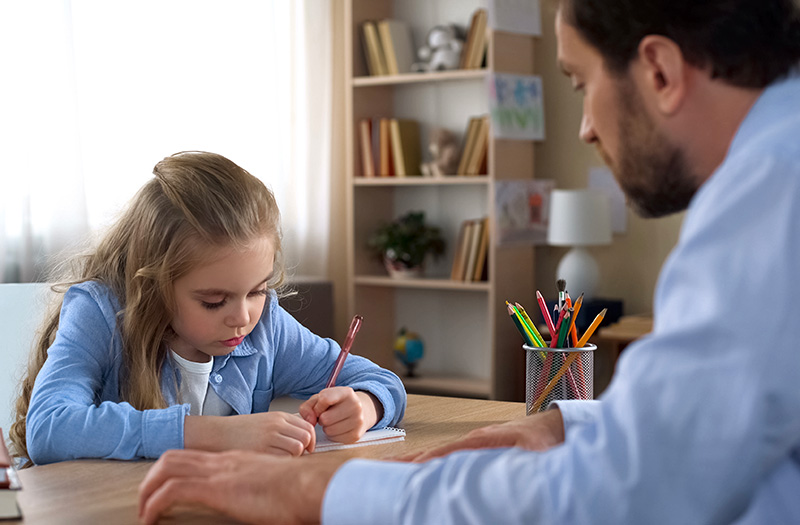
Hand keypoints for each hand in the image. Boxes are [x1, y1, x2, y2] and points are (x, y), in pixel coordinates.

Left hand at [138, 449, 343, 524]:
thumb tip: (254, 501)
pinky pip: (172, 491)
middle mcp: (223, 461)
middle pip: (173, 457)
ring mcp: (219, 471)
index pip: (194, 457)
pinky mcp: (216, 488)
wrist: (307, 487)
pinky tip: (151, 519)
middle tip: (145, 499)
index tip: (164, 488)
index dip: (173, 470)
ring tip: (143, 510)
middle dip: (151, 478)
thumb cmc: (298, 492)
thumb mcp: (269, 486)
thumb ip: (255, 490)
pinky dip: (155, 504)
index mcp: (235, 461)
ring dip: (147, 489)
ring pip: (167, 469)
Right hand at [184, 411, 315, 455]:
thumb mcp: (266, 422)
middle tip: (297, 457)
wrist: (218, 434)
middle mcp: (276, 425)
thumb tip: (304, 441)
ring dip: (294, 457)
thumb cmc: (241, 431)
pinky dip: (282, 463)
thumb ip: (284, 428)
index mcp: (279, 417)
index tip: (307, 448)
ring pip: (297, 448)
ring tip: (283, 460)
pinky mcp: (261, 450)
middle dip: (306, 449)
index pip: (308, 427)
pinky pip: (282, 459)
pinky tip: (273, 464)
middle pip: (306, 437)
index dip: (311, 440)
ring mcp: (269, 437)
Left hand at [298, 387, 381, 443]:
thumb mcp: (322, 399)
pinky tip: (338, 428)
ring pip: (329, 430)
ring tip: (333, 422)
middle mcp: (355, 405)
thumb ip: (308, 406)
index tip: (319, 408)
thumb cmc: (337, 405)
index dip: (317, 407)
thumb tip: (309, 421)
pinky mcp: (356, 435)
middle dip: (322, 419)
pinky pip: (334, 439)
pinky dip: (333, 435)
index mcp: (346, 392)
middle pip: (325, 418)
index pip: (325, 399)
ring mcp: (358, 421)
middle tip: (327, 416)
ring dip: (327, 428)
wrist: (361, 412)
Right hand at [398, 408, 564, 462]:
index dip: (423, 461)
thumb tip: (495, 483)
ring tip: (395, 469)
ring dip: (417, 461)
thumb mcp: (527, 457)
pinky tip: (424, 470)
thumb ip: (508, 467)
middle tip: (385, 469)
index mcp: (480, 441)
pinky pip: (449, 455)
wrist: (554, 427)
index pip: (444, 453)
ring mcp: (473, 442)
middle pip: (434, 451)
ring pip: (439, 453)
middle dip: (409, 460)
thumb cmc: (543, 441)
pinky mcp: (478, 447)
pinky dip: (432, 460)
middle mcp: (472, 439)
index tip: (403, 470)